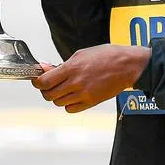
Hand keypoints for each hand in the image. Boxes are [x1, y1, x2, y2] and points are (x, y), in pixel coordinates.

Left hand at [32, 44, 149, 112]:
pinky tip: (72, 96)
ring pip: (58, 103)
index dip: (37, 82)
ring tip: (63, 88)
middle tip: (49, 84)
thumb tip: (45, 68)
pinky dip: (68, 104)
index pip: (44, 81)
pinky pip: (71, 109)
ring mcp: (84, 95)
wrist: (127, 66)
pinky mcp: (91, 102)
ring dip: (57, 97)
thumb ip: (62, 64)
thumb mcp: (81, 54)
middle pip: (49, 95)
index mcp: (72, 68)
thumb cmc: (106, 56)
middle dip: (45, 90)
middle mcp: (76, 83)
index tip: (37, 79)